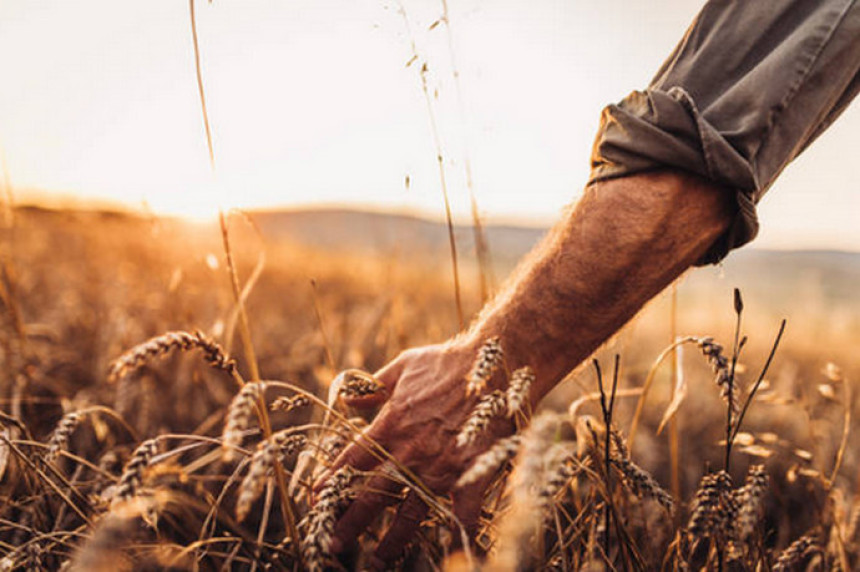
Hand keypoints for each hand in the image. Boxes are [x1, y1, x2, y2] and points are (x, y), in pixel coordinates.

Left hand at [315, 340, 513, 568]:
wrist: (496, 363)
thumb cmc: (448, 362)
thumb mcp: (402, 367)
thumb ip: (372, 387)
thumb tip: (346, 400)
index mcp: (390, 426)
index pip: (350, 463)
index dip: (331, 484)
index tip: (316, 501)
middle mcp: (410, 453)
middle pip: (371, 497)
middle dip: (349, 523)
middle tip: (332, 545)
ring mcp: (441, 468)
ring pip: (410, 514)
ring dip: (392, 541)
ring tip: (378, 560)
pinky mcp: (472, 474)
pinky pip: (463, 513)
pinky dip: (458, 535)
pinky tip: (453, 553)